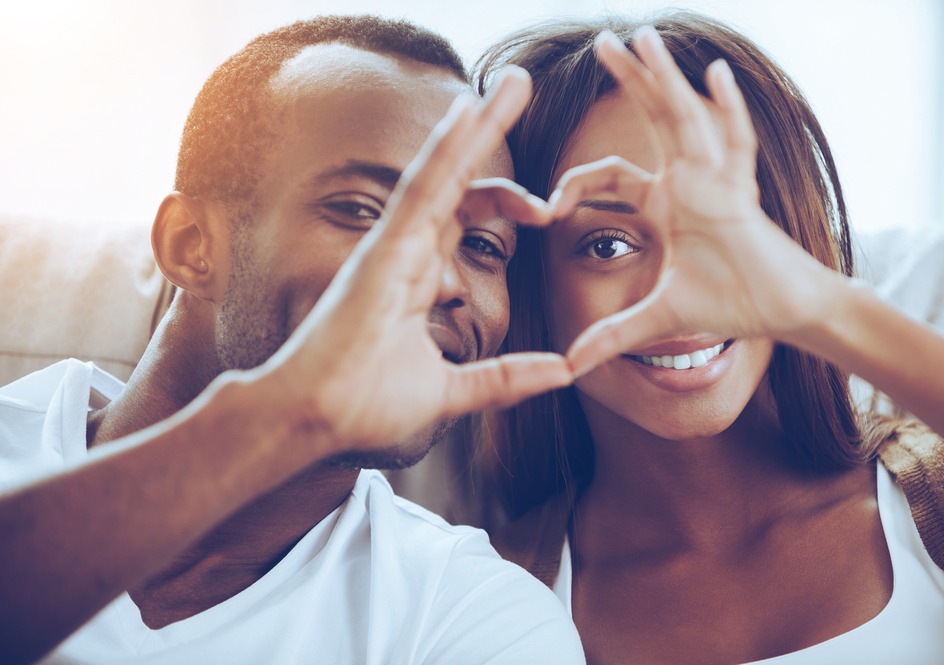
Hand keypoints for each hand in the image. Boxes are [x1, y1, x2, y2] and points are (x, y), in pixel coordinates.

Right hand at [260, 68, 571, 450]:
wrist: (315, 420)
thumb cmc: (365, 405)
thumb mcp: (452, 391)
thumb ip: (505, 379)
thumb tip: (563, 372)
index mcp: (418, 275)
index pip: (464, 215)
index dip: (506, 201)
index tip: (548, 212)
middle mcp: (406, 250)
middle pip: (458, 179)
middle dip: (490, 135)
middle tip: (521, 88)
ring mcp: (393, 246)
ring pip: (441, 171)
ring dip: (477, 124)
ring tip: (512, 83)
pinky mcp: (382, 251)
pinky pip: (419, 191)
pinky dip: (444, 150)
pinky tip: (469, 110)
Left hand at [550, 27, 839, 375]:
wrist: (784, 312)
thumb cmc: (731, 303)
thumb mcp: (659, 319)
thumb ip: (614, 336)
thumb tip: (570, 366)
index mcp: (664, 203)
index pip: (610, 176)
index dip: (576, 183)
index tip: (546, 204)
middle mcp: (688, 182)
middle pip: (653, 120)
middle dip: (631, 80)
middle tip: (604, 42)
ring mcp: (716, 182)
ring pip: (687, 120)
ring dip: (666, 79)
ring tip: (643, 37)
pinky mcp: (742, 196)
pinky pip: (736, 147)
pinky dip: (728, 112)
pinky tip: (715, 74)